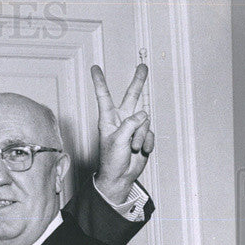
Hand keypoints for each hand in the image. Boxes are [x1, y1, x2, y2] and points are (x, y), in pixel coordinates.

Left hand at [91, 64, 154, 204]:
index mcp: (108, 119)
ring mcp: (133, 127)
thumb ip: (130, 124)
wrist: (120, 177)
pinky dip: (147, 143)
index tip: (95, 68)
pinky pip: (150, 133)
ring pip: (145, 121)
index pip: (104, 96)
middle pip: (132, 96)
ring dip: (140, 136)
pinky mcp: (143, 136)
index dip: (100, 82)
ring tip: (132, 148)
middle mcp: (121, 120)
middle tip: (143, 67)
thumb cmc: (111, 161)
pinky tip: (140, 151)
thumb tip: (143, 114)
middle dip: (138, 82)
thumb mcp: (117, 140)